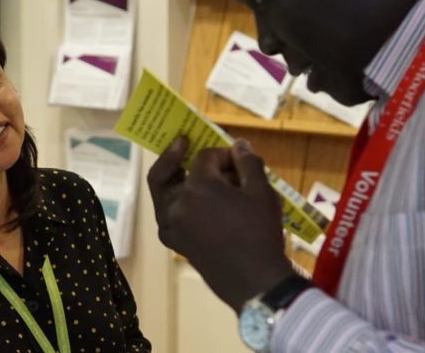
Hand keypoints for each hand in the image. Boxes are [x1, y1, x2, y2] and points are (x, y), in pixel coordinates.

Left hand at [147, 137, 292, 312]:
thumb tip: (238, 145)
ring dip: (173, 178)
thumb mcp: (262, 192)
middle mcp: (176, 203)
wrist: (254, 281)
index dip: (222, 154)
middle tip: (182, 143)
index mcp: (198, 186)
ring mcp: (170, 224)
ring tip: (186, 170)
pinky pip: (167, 213)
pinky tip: (190, 200)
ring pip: (162, 192)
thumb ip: (248, 163)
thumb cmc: (261, 232)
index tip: (237, 158)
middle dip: (177, 155)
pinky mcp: (173, 240)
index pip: (205, 157)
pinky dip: (175, 202)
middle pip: (168, 170)